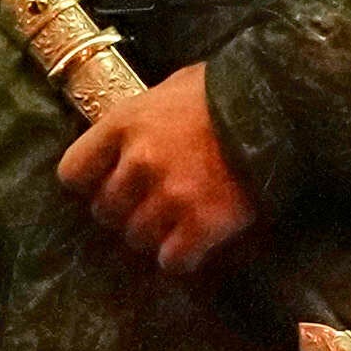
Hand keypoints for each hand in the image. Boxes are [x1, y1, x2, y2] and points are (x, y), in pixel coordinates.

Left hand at [58, 65, 257, 276]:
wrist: (276, 106)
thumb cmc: (222, 90)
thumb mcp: (167, 90)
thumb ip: (139, 120)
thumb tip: (123, 144)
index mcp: (124, 124)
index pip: (73, 172)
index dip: (88, 183)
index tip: (103, 184)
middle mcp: (139, 162)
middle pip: (105, 211)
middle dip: (124, 211)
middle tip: (147, 205)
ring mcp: (170, 195)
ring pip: (137, 238)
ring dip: (152, 236)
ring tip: (173, 224)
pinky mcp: (202, 223)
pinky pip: (172, 260)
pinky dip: (180, 258)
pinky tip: (193, 245)